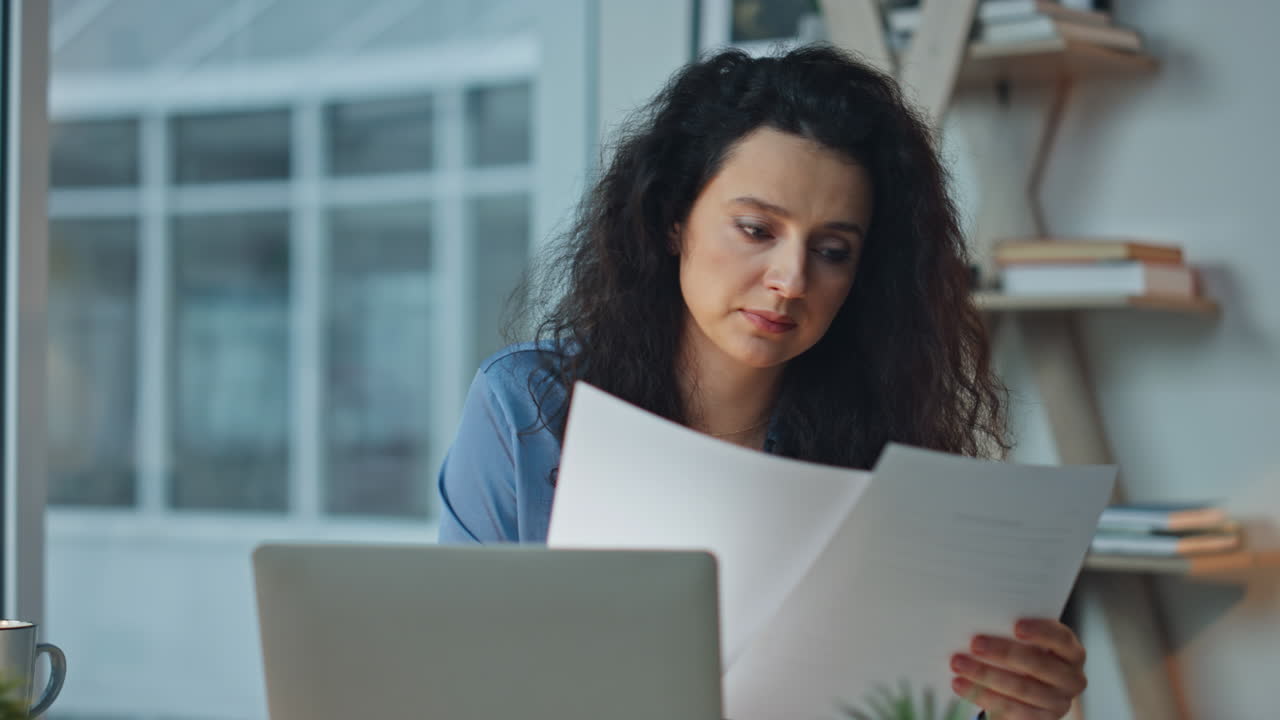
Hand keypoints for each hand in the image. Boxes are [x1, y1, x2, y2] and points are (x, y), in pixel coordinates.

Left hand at [949, 618, 1086, 719]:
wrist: (1030, 691)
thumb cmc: (1024, 655)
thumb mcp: (1027, 643)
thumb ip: (1013, 632)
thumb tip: (979, 617)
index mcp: (1072, 653)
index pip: (1060, 638)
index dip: (1040, 631)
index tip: (1016, 626)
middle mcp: (1072, 679)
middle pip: (1037, 664)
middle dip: (1003, 652)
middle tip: (974, 643)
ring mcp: (1059, 703)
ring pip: (1021, 689)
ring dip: (986, 675)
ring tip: (958, 664)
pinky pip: (1011, 710)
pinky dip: (983, 696)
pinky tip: (961, 685)